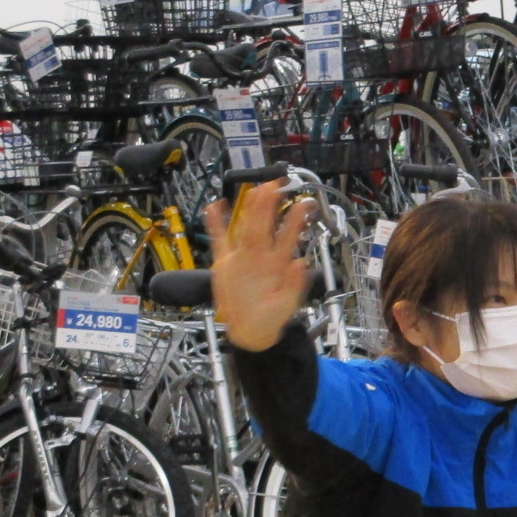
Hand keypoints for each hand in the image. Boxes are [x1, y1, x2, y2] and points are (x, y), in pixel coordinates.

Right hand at [205, 181, 314, 351]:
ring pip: (245, 229)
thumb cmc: (272, 317)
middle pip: (264, 227)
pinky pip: (219, 241)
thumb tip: (301, 263)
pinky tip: (215, 207)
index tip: (302, 204)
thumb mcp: (287, 304)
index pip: (286, 238)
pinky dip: (215, 224)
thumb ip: (294, 284)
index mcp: (277, 265)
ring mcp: (243, 258)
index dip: (293, 221)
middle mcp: (261, 257)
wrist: (252, 331)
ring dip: (249, 210)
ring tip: (253, 190)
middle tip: (274, 185)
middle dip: (269, 206)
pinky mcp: (225, 264)